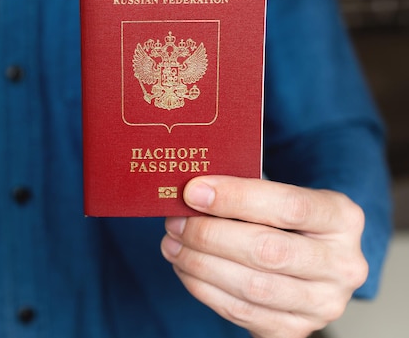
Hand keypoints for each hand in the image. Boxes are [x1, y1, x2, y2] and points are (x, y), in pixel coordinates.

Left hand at [160, 176, 367, 337]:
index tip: (194, 191)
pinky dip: (204, 288)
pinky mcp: (295, 329)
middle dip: (210, 235)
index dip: (236, 198)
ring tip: (172, 244)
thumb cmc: (285, 220)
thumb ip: (244, 191)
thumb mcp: (279, 195)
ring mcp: (323, 303)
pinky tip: (185, 267)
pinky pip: (241, 312)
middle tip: (175, 221)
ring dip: (200, 264)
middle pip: (268, 251)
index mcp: (342, 219)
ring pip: (252, 287)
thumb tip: (192, 191)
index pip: (289, 206)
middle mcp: (343, 265)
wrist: (308, 259)